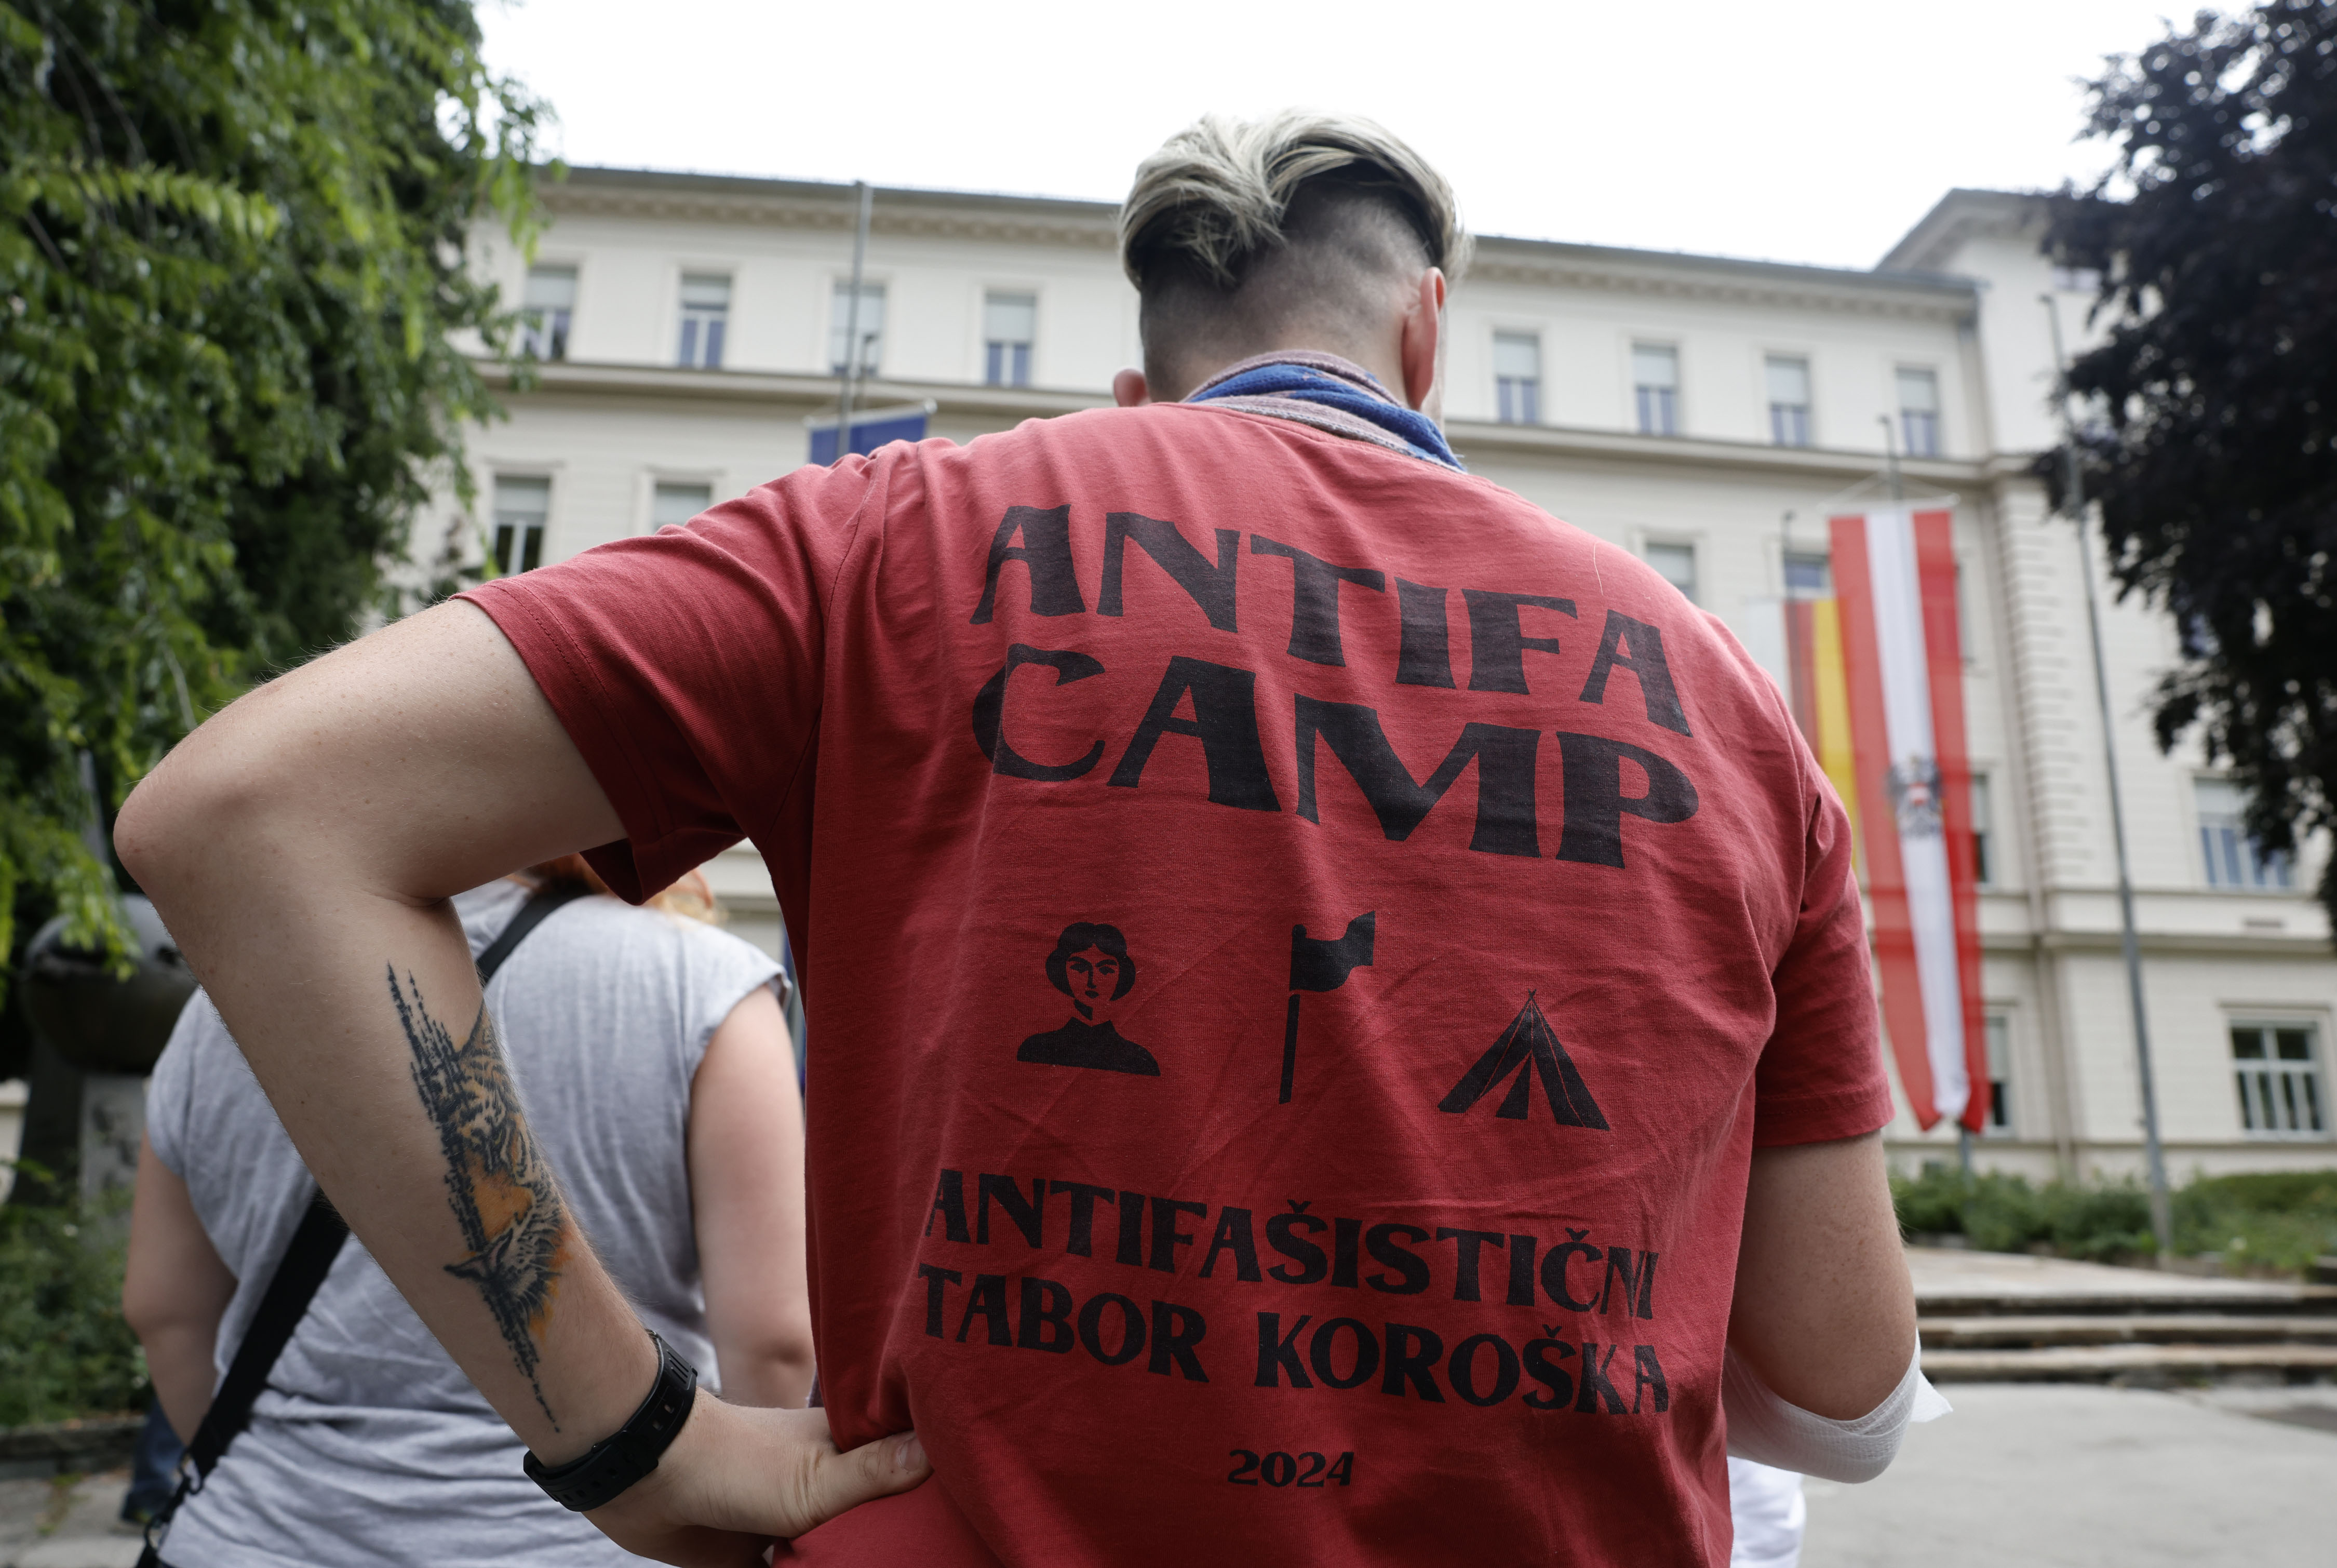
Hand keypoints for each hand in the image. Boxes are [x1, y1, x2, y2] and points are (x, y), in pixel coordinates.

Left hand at [586, 1391, 929, 1565]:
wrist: (651, 1480)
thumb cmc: (740, 1463)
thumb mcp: (818, 1475)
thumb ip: (877, 1473)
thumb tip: (939, 1448)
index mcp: (846, 1450)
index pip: (905, 1470)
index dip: (930, 1492)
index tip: (961, 1517)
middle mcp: (825, 1483)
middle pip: (872, 1521)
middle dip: (889, 1544)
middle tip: (929, 1560)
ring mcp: (791, 1521)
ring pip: (834, 1553)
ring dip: (846, 1566)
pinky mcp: (758, 1555)